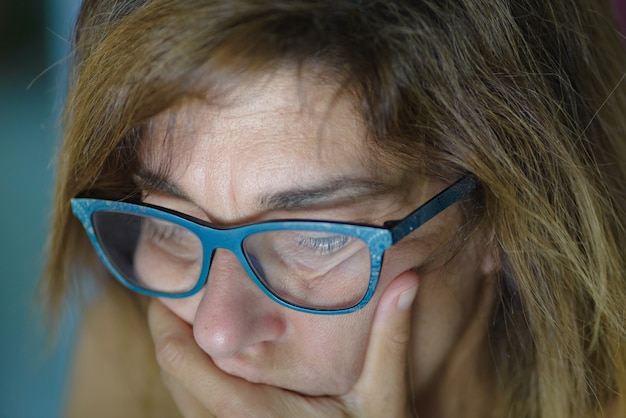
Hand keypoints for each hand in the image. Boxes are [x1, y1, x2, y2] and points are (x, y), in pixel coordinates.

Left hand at [147, 272, 418, 417]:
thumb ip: (389, 341)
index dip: (164, 316)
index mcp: (254, 415)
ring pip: (178, 392)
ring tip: (193, 310)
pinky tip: (216, 354)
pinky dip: (192, 377)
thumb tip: (406, 279)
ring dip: (179, 351)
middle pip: (170, 371)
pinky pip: (192, 409)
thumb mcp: (383, 401)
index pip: (180, 360)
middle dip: (167, 327)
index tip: (174, 277)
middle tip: (182, 284)